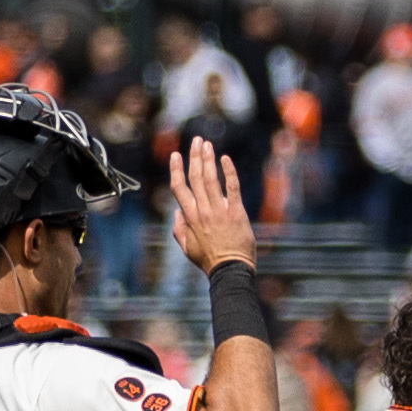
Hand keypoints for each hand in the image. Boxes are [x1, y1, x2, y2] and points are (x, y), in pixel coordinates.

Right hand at [165, 136, 258, 277]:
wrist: (230, 269)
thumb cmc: (209, 260)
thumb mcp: (186, 248)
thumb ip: (178, 230)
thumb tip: (176, 213)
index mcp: (189, 217)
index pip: (179, 188)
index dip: (175, 170)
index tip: (175, 155)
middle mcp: (202, 211)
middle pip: (195, 178)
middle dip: (194, 157)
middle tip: (196, 140)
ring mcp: (219, 210)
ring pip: (211, 180)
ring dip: (208, 160)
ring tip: (207, 144)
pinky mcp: (236, 212)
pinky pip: (232, 188)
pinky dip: (229, 172)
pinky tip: (225, 159)